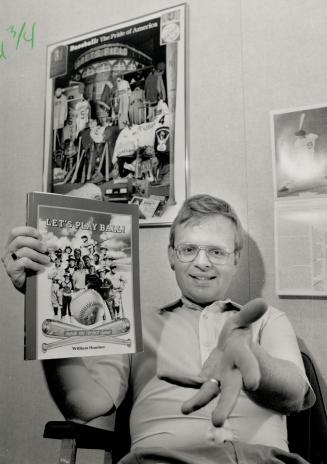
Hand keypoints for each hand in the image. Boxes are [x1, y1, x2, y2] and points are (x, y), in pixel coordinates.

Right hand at [1, 226, 49, 291]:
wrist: (28, 284)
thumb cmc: (32, 266)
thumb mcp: (37, 254)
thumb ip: (43, 247)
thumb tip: (53, 242)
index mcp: (12, 244)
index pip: (15, 232)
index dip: (28, 231)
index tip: (40, 236)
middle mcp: (8, 251)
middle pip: (19, 240)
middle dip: (36, 243)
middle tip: (45, 249)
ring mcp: (8, 260)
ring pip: (23, 251)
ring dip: (39, 255)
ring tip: (47, 260)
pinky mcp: (11, 269)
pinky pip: (24, 262)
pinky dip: (35, 264)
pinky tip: (41, 268)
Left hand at [160, 298, 267, 426]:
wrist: (236, 353)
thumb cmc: (239, 337)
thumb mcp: (243, 322)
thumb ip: (249, 313)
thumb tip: (262, 301)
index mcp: (243, 356)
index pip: (248, 363)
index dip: (251, 371)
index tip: (252, 384)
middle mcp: (232, 372)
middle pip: (231, 390)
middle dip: (225, 405)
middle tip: (217, 422)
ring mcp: (218, 377)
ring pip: (210, 391)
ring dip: (198, 400)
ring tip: (184, 409)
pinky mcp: (206, 377)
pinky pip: (193, 380)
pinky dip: (181, 380)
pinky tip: (167, 379)